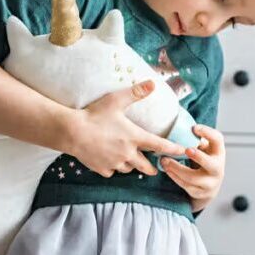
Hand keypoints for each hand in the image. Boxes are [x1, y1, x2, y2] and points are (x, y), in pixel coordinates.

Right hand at [68, 81, 185, 177]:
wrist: (71, 132)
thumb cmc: (94, 114)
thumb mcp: (116, 100)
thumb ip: (135, 93)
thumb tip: (153, 83)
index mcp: (134, 137)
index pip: (160, 146)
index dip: (173, 149)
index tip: (183, 152)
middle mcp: (127, 153)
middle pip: (146, 166)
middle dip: (152, 167)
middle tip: (155, 167)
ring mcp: (114, 163)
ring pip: (128, 169)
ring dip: (130, 165)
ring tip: (128, 159)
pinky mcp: (102, 169)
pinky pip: (112, 171)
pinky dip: (113, 167)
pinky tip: (108, 160)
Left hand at [160, 125, 225, 211]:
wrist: (209, 187)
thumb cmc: (204, 161)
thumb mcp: (204, 150)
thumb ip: (197, 141)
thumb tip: (179, 130)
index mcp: (218, 153)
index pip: (218, 140)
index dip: (208, 133)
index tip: (194, 128)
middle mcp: (217, 168)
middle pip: (210, 164)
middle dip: (198, 157)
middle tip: (186, 149)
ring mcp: (210, 183)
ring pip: (193, 178)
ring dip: (176, 168)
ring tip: (164, 160)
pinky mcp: (200, 193)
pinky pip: (185, 185)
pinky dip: (174, 176)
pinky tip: (166, 169)